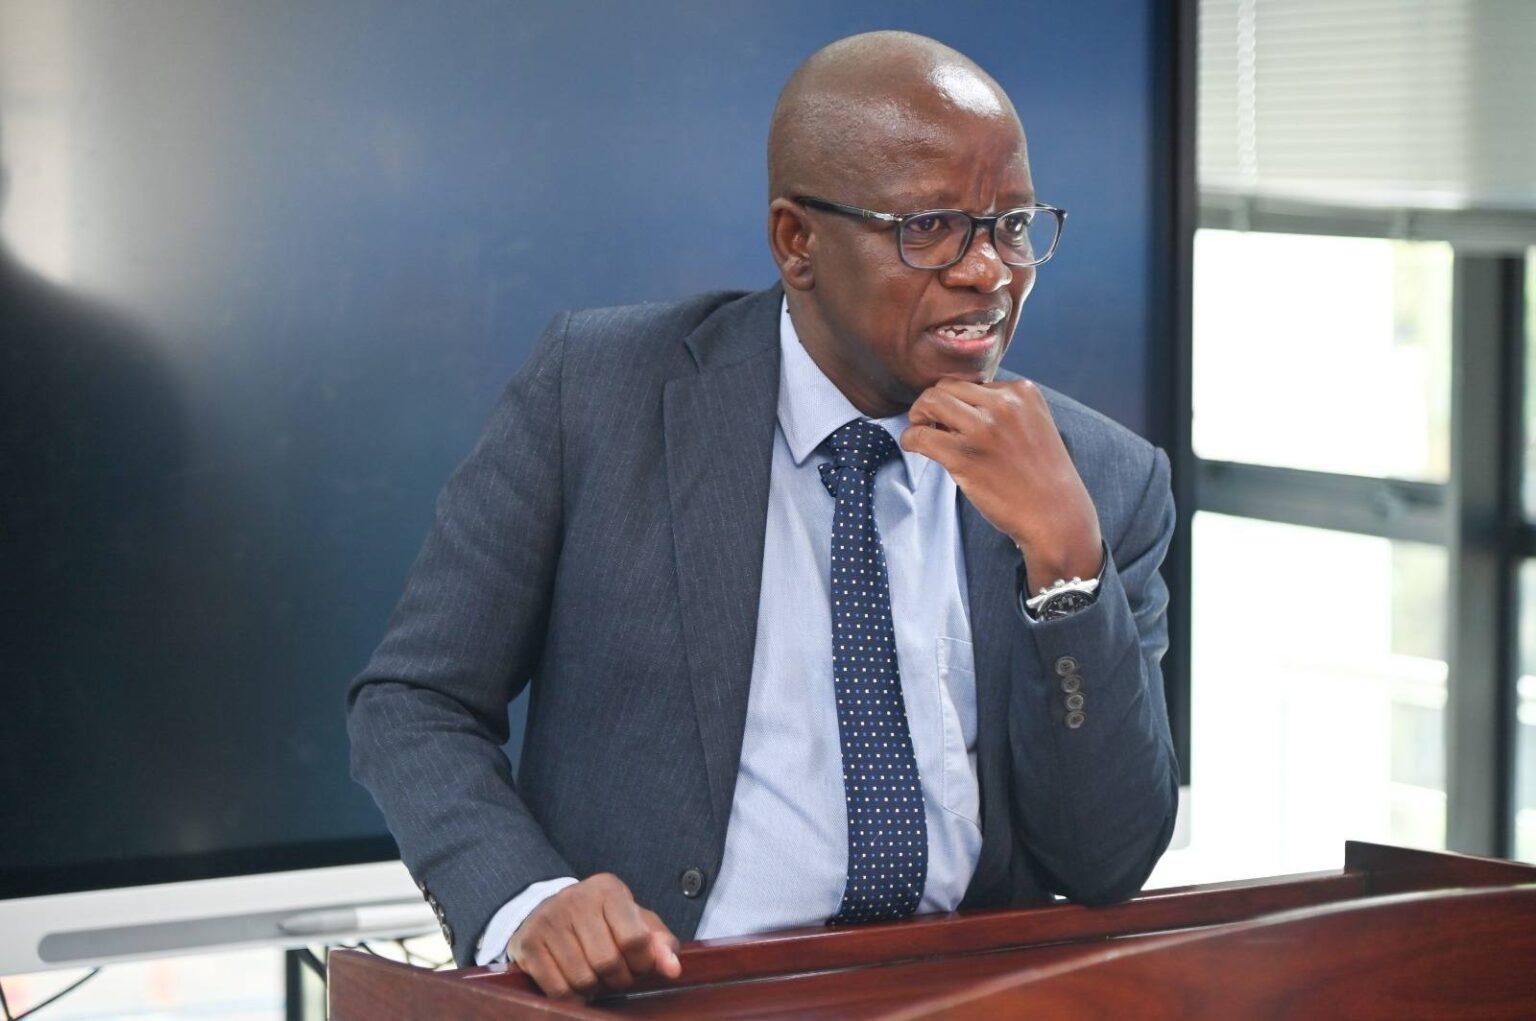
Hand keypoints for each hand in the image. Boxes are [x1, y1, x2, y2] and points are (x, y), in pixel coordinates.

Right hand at [506, 872, 681, 1000]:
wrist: (547, 912)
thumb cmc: (601, 922)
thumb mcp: (634, 922)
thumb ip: (659, 943)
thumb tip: (673, 969)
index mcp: (608, 890)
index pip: (635, 939)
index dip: (642, 964)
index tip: (639, 966)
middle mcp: (575, 899)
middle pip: (608, 963)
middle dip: (618, 980)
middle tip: (616, 976)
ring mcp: (548, 920)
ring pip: (582, 979)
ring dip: (594, 989)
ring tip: (595, 977)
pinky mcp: (528, 943)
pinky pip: (557, 989)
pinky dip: (572, 997)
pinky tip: (575, 985)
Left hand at [901, 377, 1102, 591]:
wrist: (1056, 515)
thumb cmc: (1041, 476)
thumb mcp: (1033, 425)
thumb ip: (1002, 409)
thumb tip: (952, 403)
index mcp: (1022, 392)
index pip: (971, 383)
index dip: (957, 402)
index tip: (956, 423)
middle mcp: (1004, 404)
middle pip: (946, 386)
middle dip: (932, 403)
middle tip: (930, 424)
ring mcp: (983, 429)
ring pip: (930, 402)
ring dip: (918, 416)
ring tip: (922, 433)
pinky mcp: (964, 456)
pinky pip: (921, 435)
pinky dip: (909, 438)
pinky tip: (914, 447)